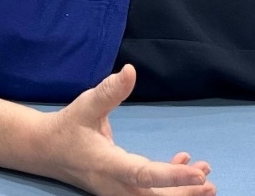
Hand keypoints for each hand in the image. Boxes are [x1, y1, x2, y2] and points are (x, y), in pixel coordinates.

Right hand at [46, 66, 214, 195]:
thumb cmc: (68, 127)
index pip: (144, 175)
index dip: (173, 177)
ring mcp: (118, 191)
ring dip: (180, 191)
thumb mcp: (86, 105)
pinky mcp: (120, 189)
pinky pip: (148, 192)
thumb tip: (130, 71)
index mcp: (108, 165)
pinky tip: (182, 163)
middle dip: (184, 193)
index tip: (198, 174)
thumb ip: (109, 91)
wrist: (46, 150)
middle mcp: (115, 185)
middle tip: (208, 181)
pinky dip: (168, 184)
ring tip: (206, 179)